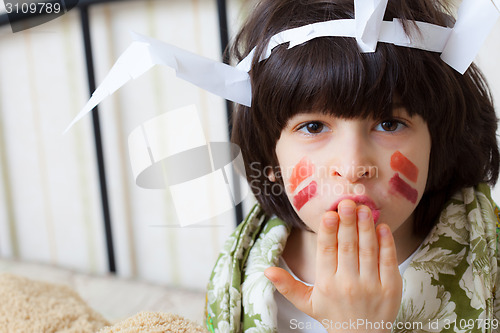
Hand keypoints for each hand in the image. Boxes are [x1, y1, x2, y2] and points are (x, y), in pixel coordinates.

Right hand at [264, 200, 401, 332]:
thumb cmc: (333, 316)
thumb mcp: (307, 303)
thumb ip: (288, 285)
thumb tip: (266, 270)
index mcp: (326, 284)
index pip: (326, 252)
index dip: (327, 232)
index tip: (328, 214)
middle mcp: (347, 284)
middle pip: (347, 247)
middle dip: (347, 222)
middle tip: (347, 202)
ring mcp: (371, 286)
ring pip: (368, 250)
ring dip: (366, 227)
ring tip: (363, 208)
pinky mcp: (390, 288)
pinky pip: (388, 261)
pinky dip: (386, 243)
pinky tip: (382, 227)